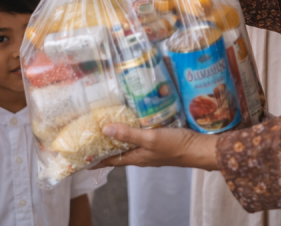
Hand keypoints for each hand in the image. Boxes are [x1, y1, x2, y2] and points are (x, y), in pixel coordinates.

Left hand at [98, 123, 219, 170]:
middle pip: (118, 153)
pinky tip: (133, 121)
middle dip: (104, 147)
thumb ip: (129, 134)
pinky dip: (132, 131)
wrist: (199, 148)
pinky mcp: (159, 141)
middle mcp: (141, 155)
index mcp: (136, 157)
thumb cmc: (175, 146)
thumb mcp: (150, 139)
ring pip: (129, 145)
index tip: (81, 159)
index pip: (110, 160)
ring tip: (107, 126)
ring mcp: (150, 149)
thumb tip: (105, 129)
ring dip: (118, 138)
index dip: (96, 160)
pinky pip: (140, 137)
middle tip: (90, 137)